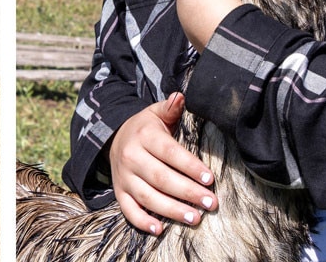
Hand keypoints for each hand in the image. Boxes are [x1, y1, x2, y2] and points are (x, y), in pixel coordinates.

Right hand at [110, 92, 217, 233]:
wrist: (114, 139)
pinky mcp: (120, 192)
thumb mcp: (156, 114)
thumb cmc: (145, 128)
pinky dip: (142, 222)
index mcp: (143, 136)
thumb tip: (182, 96)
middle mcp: (131, 157)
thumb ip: (171, 108)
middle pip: (161, 178)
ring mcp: (124, 177)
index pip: (170, 153)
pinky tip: (160, 230)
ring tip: (195, 218)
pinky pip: (128, 210)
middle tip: (211, 203)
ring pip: (148, 197)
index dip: (190, 166)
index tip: (210, 179)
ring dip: (172, 210)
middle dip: (188, 192)